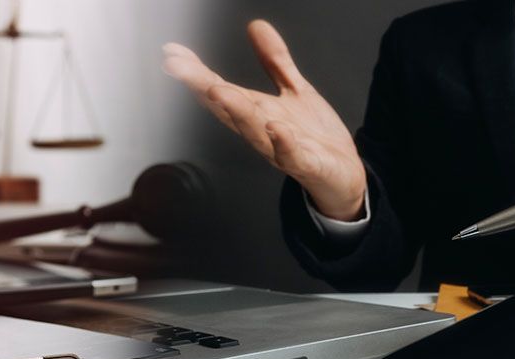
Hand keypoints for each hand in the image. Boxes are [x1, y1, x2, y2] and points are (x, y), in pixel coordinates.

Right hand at [162, 20, 365, 220]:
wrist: (342, 176)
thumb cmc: (313, 136)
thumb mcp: (294, 90)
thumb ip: (275, 61)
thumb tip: (256, 26)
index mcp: (254, 112)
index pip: (218, 89)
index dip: (195, 72)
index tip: (172, 53)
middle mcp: (260, 131)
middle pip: (226, 108)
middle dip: (202, 86)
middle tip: (178, 67)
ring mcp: (280, 150)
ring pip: (252, 131)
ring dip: (235, 110)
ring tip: (217, 90)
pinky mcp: (306, 164)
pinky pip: (292, 155)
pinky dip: (282, 142)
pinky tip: (276, 127)